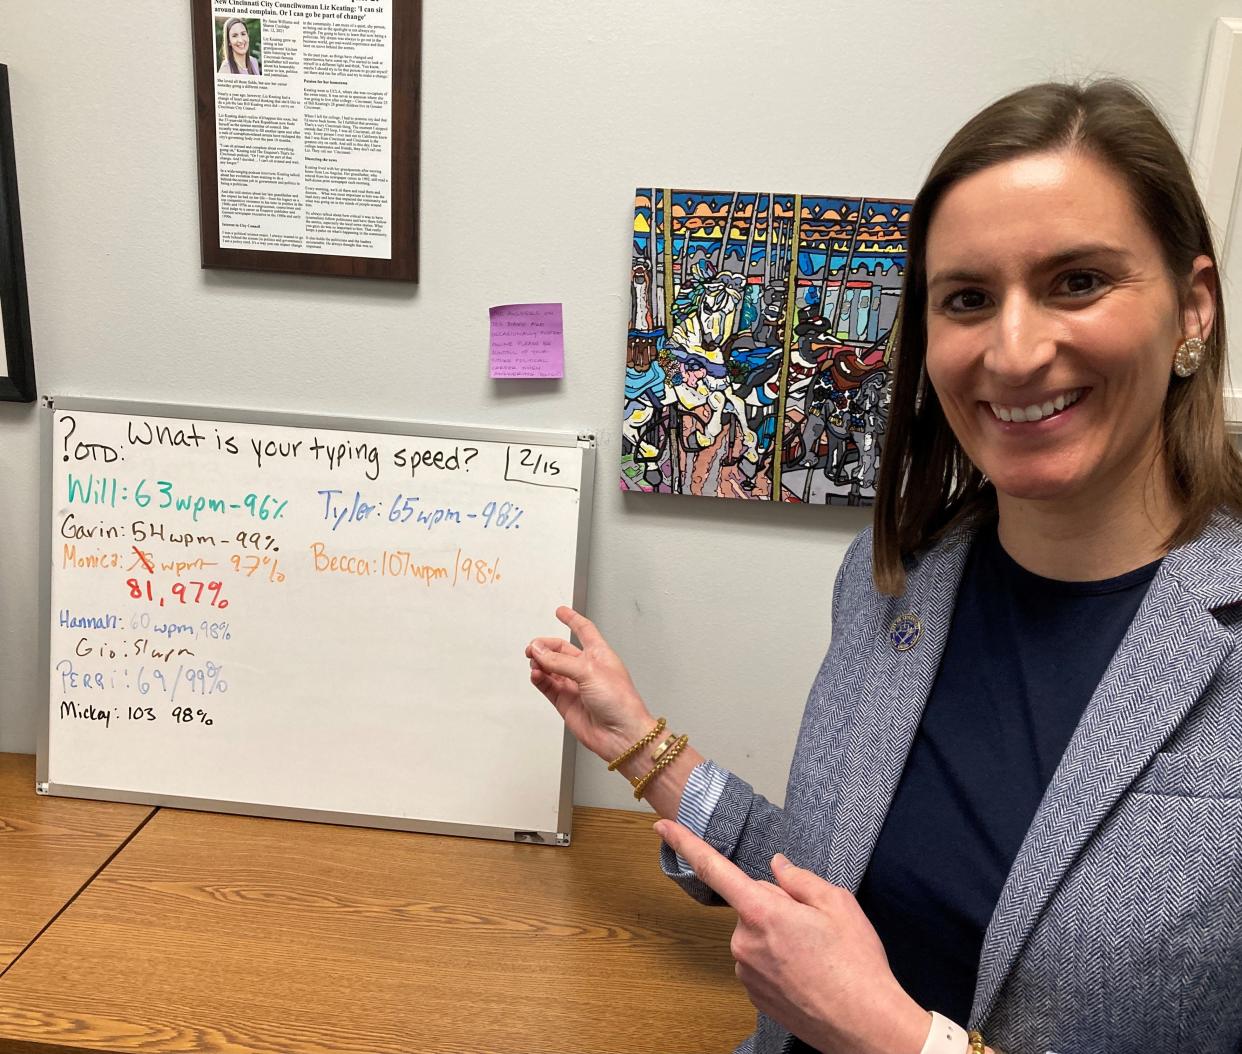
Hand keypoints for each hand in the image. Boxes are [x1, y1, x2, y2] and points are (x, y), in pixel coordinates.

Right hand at [525, 606, 654, 761]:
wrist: (621, 735)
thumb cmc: (620, 702)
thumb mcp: (589, 672)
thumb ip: (560, 661)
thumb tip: (539, 651)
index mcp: (600, 655)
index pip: (585, 631)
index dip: (572, 620)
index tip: (561, 611)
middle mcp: (587, 669)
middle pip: (561, 650)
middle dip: (546, 646)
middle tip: (533, 647)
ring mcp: (576, 686)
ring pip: (551, 668)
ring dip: (540, 663)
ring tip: (534, 662)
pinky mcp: (566, 702)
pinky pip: (547, 686)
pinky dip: (539, 679)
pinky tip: (536, 674)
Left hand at [654, 819, 928, 1053]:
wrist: (866, 1026)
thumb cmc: (856, 965)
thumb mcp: (838, 904)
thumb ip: (800, 879)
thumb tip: (778, 867)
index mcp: (762, 910)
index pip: (713, 868)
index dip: (685, 843)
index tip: (662, 826)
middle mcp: (744, 941)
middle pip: (752, 904)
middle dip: (777, 905)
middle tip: (814, 925)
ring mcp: (746, 971)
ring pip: (756, 934)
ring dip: (778, 935)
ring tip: (816, 954)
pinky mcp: (753, 994)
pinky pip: (760, 961)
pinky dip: (779, 960)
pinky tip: (808, 972)